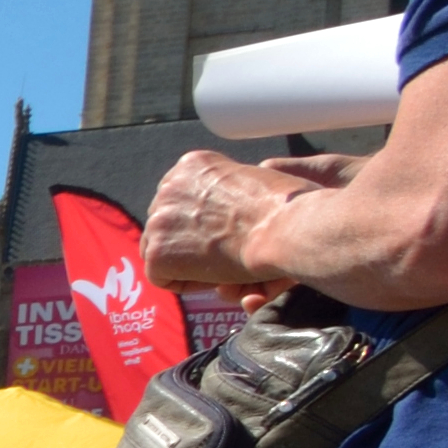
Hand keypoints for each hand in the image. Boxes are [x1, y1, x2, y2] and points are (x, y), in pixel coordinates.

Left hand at [144, 150, 332, 314]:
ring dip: (184, 261)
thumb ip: (228, 189)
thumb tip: (219, 209)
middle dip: (185, 240)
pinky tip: (215, 276)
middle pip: (164, 222)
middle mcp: (170, 185)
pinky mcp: (159, 250)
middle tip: (218, 254)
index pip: (179, 199)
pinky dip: (186, 283)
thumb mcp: (254, 178)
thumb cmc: (289, 207)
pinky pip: (161, 276)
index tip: (221, 234)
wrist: (285, 227)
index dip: (198, 222)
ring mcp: (160, 217)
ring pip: (159, 248)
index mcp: (192, 164)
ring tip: (220, 265)